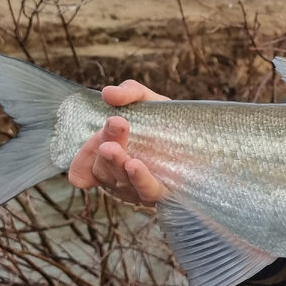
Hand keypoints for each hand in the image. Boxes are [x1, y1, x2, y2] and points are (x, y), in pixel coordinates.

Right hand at [67, 80, 168, 205]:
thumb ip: (128, 93)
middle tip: (115, 124)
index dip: (81, 162)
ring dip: (116, 163)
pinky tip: (134, 165)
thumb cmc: (165, 120)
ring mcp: (137, 187)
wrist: (204, 136)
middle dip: (106, 147)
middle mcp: (118, 175)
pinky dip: (139, 179)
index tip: (93, 141)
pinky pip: (147, 190)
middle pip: (103, 168)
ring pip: (121, 180)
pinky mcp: (161, 192)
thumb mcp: (147, 101)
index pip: (84, 167)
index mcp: (107, 156)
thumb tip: (108, 93)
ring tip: (113, 148)